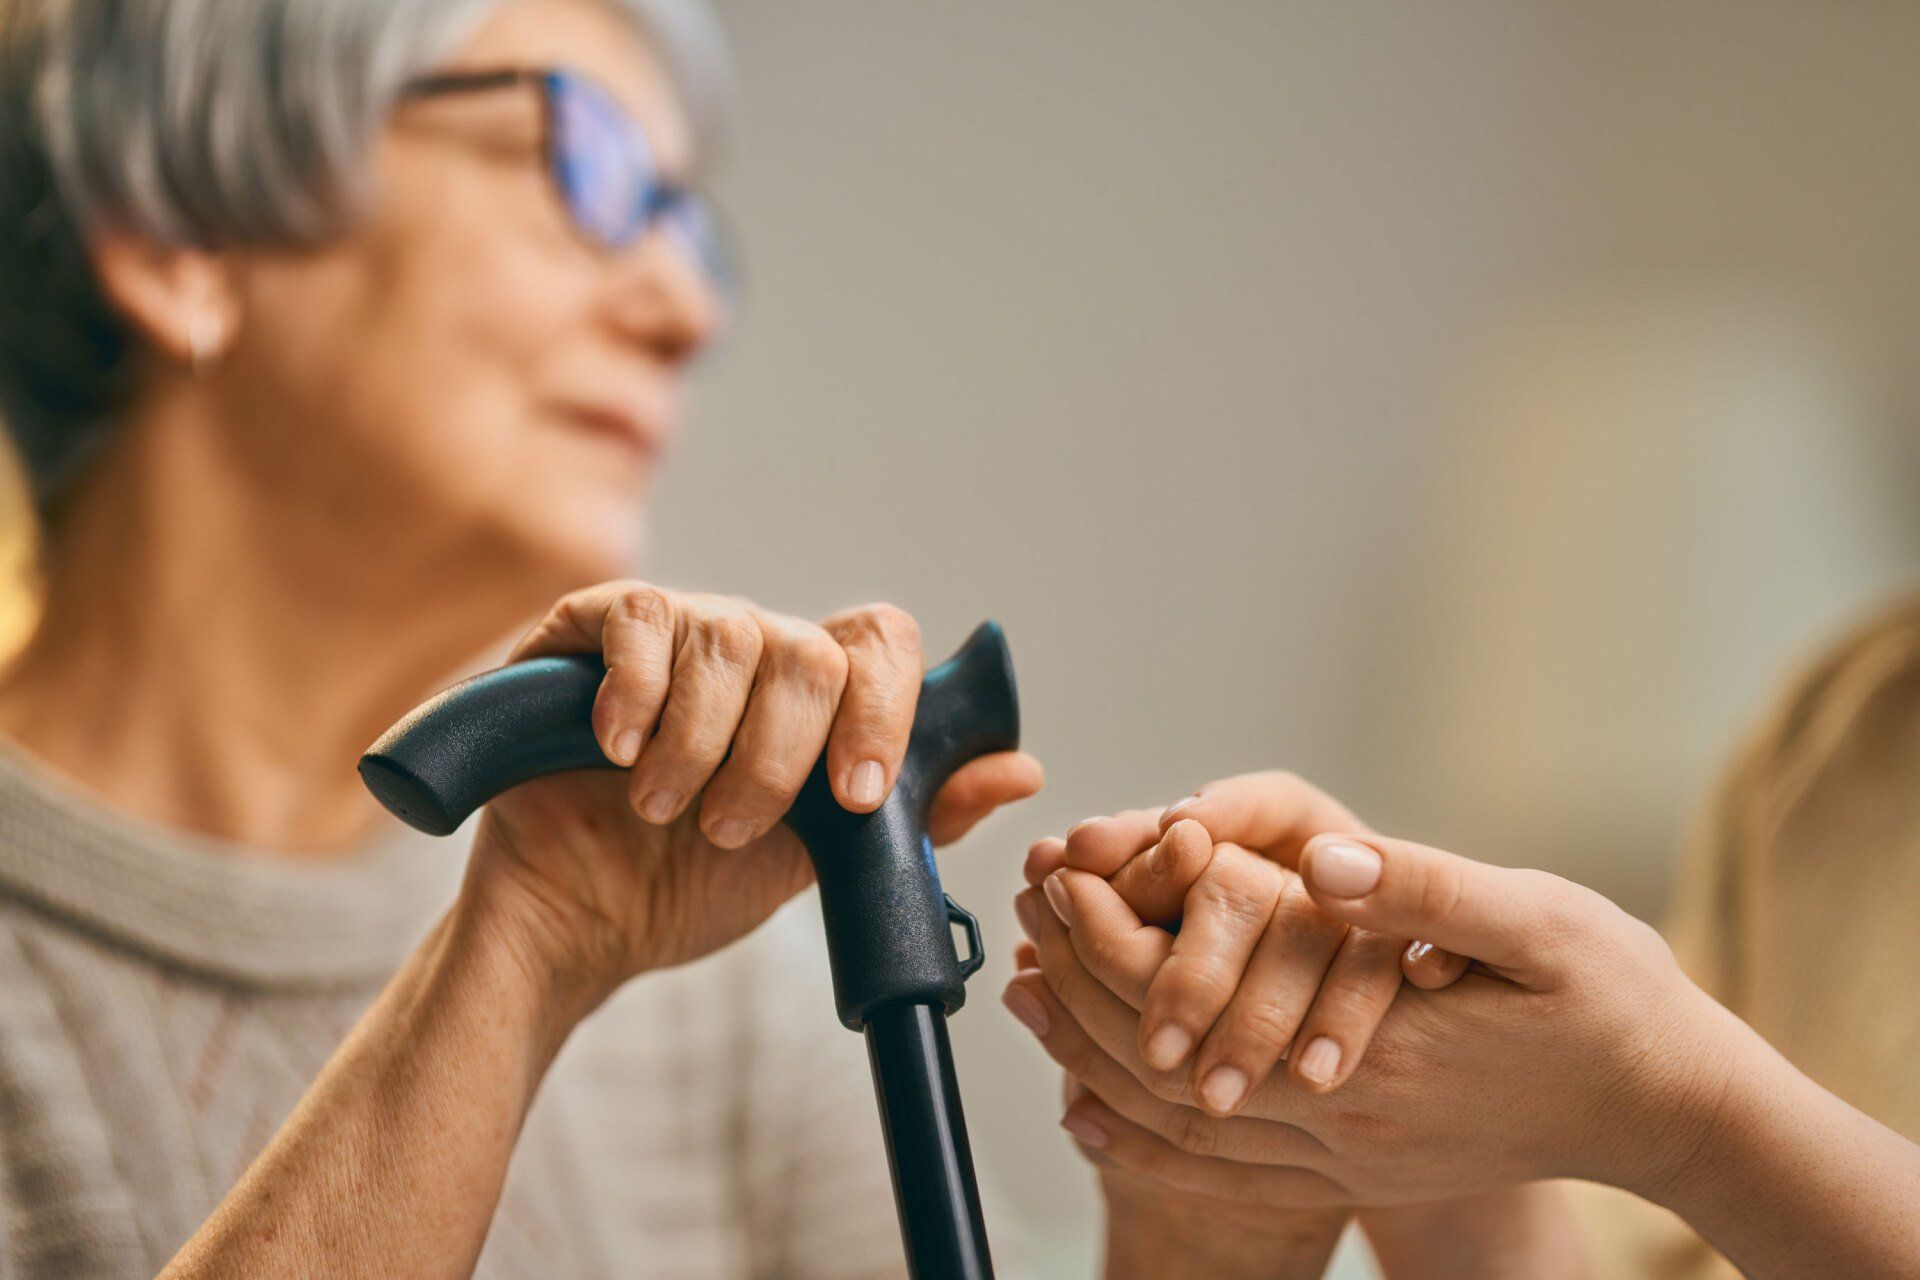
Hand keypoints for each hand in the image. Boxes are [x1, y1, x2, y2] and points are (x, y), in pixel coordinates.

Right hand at [465, 582, 1042, 1011]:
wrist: (580, 921)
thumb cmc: (694, 885)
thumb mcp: (816, 865)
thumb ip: (912, 817)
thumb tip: (1022, 769)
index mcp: (816, 693)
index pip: (882, 645)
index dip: (883, 713)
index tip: (857, 798)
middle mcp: (755, 645)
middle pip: (811, 650)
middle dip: (781, 756)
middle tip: (729, 829)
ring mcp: (677, 626)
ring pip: (730, 637)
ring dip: (703, 743)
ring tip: (663, 809)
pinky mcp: (589, 627)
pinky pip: (637, 618)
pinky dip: (637, 691)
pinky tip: (618, 749)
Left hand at [1010, 780, 1727, 1211]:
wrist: (1667, 1112)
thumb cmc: (1610, 1001)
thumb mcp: (1535, 924)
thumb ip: (1421, 892)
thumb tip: (1322, 862)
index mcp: (1372, 1054)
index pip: (1196, 1000)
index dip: (1114, 934)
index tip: (1060, 869)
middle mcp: (1342, 1124)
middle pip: (1165, 1069)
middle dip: (1083, 986)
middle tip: (1023, 912)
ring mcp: (1346, 1159)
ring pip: (1179, 1126)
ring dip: (1093, 1057)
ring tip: (1030, 990)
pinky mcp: (1355, 1168)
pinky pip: (1220, 1169)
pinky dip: (1141, 1138)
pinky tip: (1090, 1106)